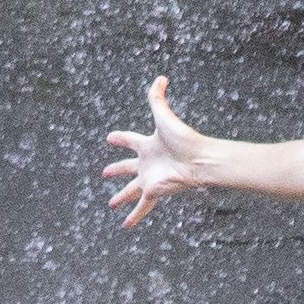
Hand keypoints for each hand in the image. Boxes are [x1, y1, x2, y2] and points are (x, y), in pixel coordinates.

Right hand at [101, 76, 223, 225]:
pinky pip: (142, 207)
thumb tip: (161, 77)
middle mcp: (148, 163)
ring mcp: (150, 178)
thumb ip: (158, 98)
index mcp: (148, 144)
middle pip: (127, 167)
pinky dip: (135, 216)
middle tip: (105, 173)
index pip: (130, 140)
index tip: (110, 138)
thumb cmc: (183, 138)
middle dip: (117, 169)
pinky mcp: (154, 191)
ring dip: (121, 197)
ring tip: (111, 204)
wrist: (198, 159)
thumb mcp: (164, 117)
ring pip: (131, 190)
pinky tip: (126, 226)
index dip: (120, 138)